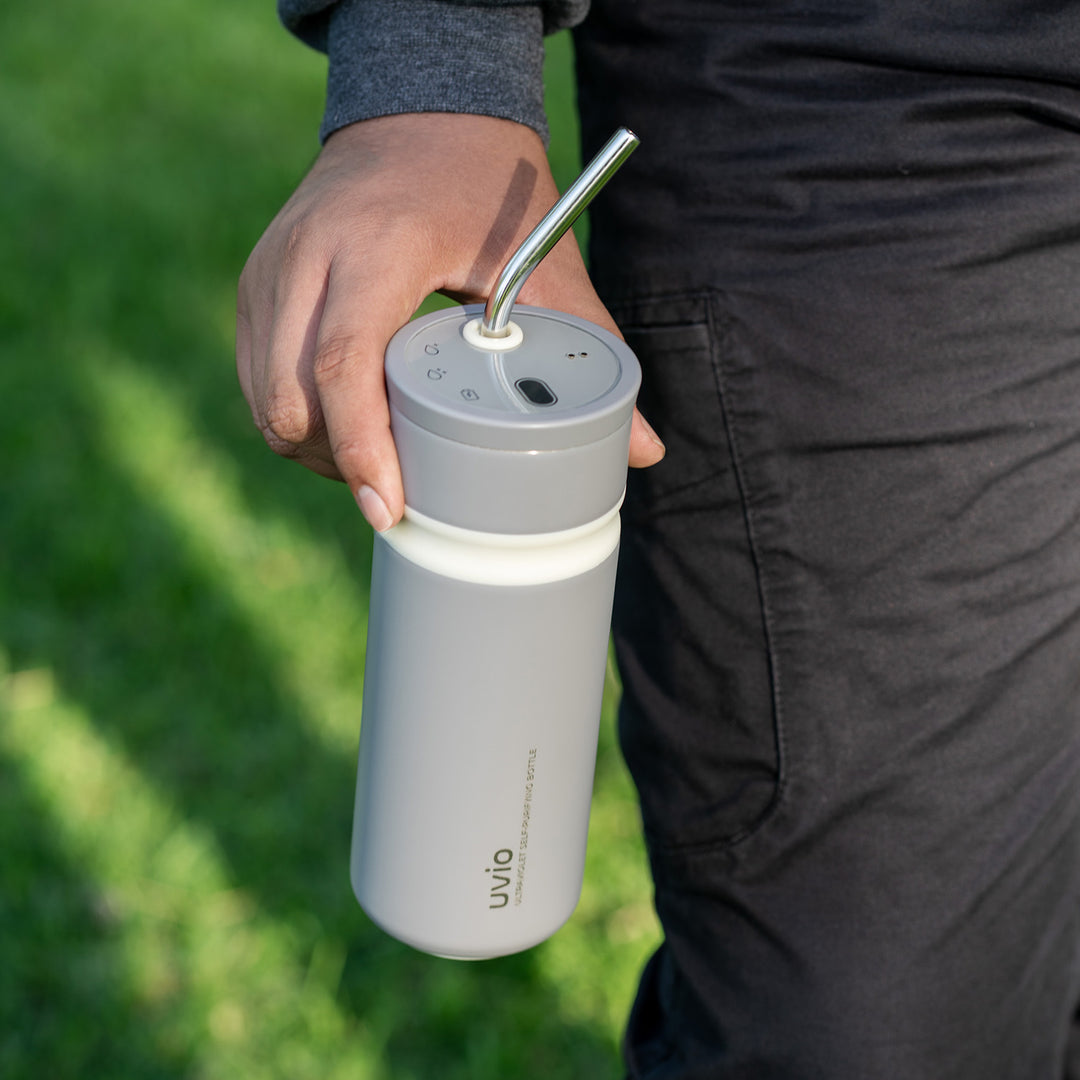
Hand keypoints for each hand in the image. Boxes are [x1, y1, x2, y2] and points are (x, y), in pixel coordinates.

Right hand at [236, 112, 664, 529]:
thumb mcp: (543, 255)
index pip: (343, 363)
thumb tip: (643, 448)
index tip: (388, 509)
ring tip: (376, 464)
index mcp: (378, 244)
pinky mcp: (256, 284)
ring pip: (263, 398)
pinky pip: (256, 377)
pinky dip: (297, 419)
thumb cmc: (486, 186)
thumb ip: (587, 346)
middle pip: (288, 398)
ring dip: (315, 449)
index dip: (360, 448)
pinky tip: (347, 429)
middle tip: (397, 492)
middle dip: (338, 464)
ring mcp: (270, 269)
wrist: (417, 113)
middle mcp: (306, 254)